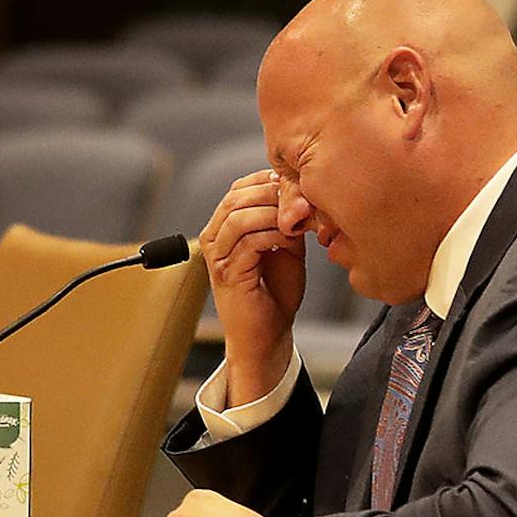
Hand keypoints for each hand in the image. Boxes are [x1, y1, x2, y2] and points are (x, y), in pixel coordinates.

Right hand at [200, 169, 305, 401]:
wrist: (267, 335)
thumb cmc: (275, 292)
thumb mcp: (285, 244)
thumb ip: (285, 218)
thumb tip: (298, 190)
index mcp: (224, 227)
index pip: (239, 187)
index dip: (269, 182)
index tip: (297, 190)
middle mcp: (214, 238)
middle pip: (237, 196)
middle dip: (274, 195)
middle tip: (302, 204)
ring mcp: (217, 256)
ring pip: (241, 215)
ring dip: (275, 215)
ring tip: (298, 225)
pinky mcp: (227, 273)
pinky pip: (249, 241)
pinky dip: (275, 236)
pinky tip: (291, 243)